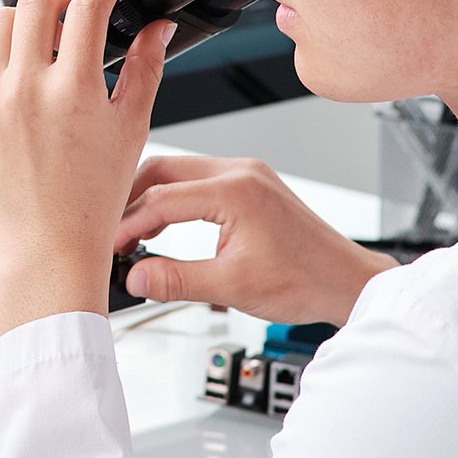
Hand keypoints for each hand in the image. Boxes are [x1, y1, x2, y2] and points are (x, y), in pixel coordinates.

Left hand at [0, 0, 171, 335]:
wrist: (49, 241)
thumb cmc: (92, 196)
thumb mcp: (131, 127)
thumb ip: (146, 67)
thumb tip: (158, 28)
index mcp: (71, 91)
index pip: (87, 6)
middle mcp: (25, 89)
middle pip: (35, 0)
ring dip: (27, 16)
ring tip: (50, 33)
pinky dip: (4, 51)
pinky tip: (25, 69)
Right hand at [111, 155, 393, 327]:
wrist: (345, 281)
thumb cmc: (305, 281)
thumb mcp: (231, 287)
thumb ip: (176, 280)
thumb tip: (135, 278)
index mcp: (236, 190)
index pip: (162, 199)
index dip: (129, 225)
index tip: (113, 249)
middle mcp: (242, 172)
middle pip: (165, 170)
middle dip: (133, 200)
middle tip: (114, 233)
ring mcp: (248, 175)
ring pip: (182, 173)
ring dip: (154, 199)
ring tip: (135, 233)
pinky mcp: (252, 184)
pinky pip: (201, 182)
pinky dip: (177, 200)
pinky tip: (166, 225)